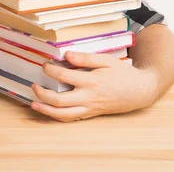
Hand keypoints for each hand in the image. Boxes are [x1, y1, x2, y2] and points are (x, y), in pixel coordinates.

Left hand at [30, 51, 158, 121]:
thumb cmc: (122, 73)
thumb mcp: (106, 60)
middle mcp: (89, 98)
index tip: (44, 64)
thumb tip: (66, 54)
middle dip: (43, 93)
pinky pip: (71, 118)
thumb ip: (85, 58)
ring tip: (34, 104)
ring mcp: (89, 108)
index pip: (64, 76)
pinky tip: (48, 111)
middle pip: (59, 100)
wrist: (140, 91)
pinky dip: (58, 116)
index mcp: (92, 82)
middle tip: (34, 85)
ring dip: (46, 110)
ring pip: (64, 115)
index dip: (50, 70)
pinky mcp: (91, 114)